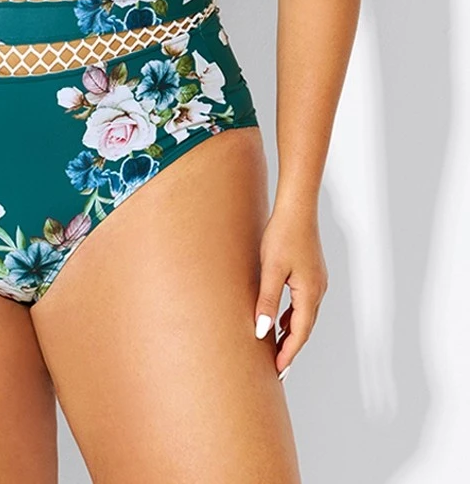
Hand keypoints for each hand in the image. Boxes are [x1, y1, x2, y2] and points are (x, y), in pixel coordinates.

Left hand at [253, 203, 327, 379]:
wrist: (297, 208)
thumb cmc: (283, 235)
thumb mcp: (271, 270)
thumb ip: (267, 301)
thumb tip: (263, 332)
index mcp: (310, 293)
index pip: (300, 333)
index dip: (288, 354)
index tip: (277, 372)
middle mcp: (318, 291)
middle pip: (305, 328)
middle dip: (291, 348)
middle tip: (277, 369)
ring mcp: (317, 282)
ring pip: (305, 316)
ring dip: (292, 333)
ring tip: (277, 349)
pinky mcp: (312, 274)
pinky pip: (304, 304)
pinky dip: (293, 317)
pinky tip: (281, 320)